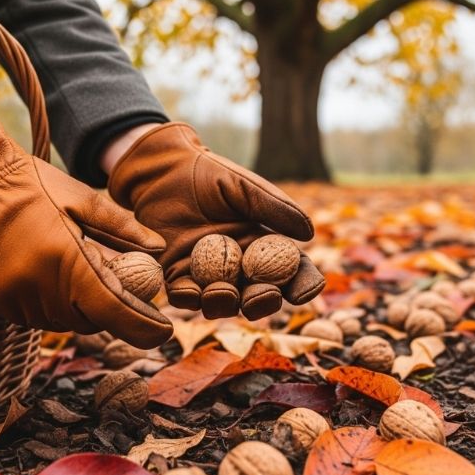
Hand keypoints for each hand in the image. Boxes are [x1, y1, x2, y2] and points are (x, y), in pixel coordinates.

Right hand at [0, 108, 172, 347]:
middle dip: (107, 310)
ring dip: (75, 307)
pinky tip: (44, 275)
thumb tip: (157, 248)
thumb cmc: (32, 184)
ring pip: (58, 321)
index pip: (112, 311)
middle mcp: (36, 286)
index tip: (162, 331)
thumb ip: (122, 228)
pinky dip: (46, 304)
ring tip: (73, 273)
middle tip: (117, 290)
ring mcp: (9, 297)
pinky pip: (30, 315)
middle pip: (88, 321)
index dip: (141, 327)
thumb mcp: (83, 199)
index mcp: (65, 259)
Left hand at [107, 123, 324, 319]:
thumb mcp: (245, 187)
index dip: (302, 284)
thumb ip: (274, 209)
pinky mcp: (176, 275)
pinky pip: (184, 295)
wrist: (165, 171)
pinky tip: (191, 292)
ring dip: (226, 303)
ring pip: (222, 302)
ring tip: (224, 292)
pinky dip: (188, 298)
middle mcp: (239, 267)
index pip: (290, 271)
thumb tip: (309, 234)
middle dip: (264, 302)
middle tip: (266, 297)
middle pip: (258, 295)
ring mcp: (208, 275)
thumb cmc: (210, 175)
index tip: (306, 291)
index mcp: (262, 246)